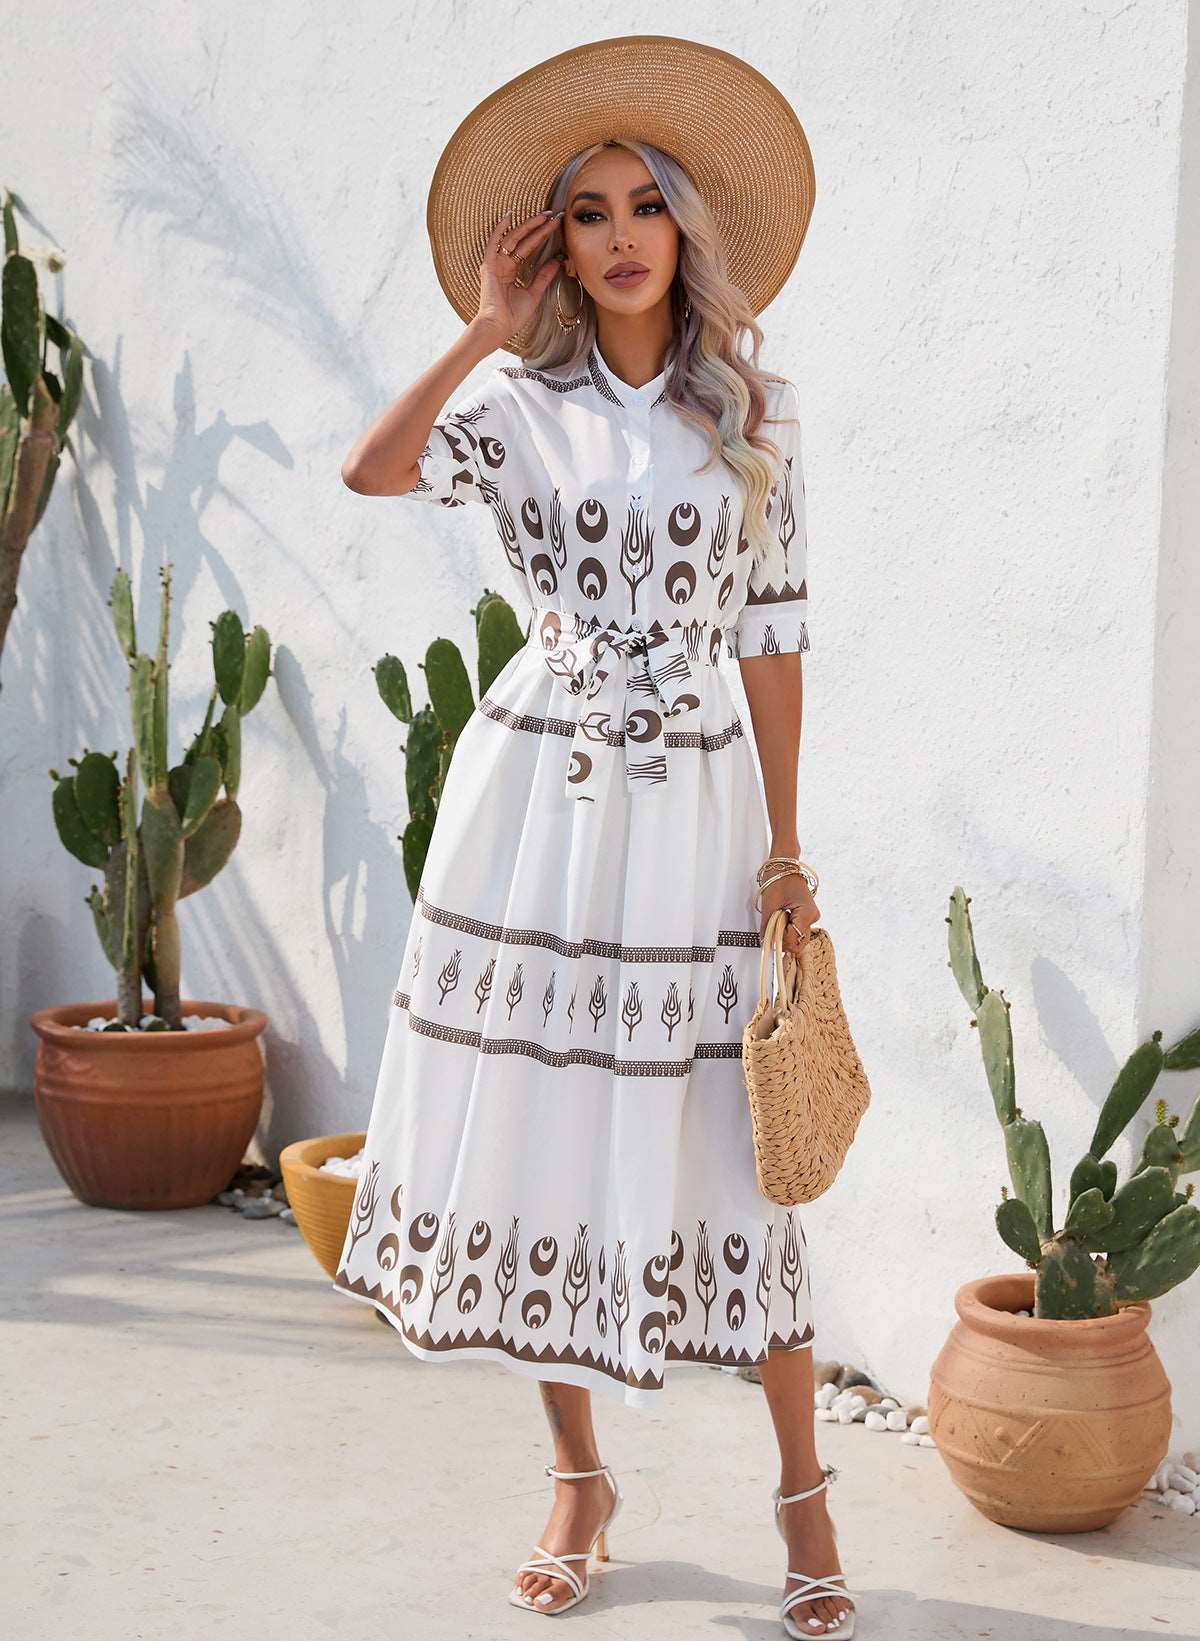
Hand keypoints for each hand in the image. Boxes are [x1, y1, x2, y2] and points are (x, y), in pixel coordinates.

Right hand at [473, 208, 564, 344]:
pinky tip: (509, 216)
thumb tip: (556, 261)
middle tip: (554, 216)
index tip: (556, 226)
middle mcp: (503, 264)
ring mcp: (496, 264)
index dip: (543, 236)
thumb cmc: (513, 316)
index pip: (530, 248)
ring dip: (528, 226)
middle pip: (524, 241)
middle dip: (539, 228)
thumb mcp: (534, 293)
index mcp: (512, 271)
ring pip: (514, 239)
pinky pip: (495, 243)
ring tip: (543, 216)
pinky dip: (500, 230)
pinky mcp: (489, 265)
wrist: (499, 327)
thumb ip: (543, 277)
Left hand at [757, 873, 818, 957]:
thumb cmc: (778, 878)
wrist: (784, 865)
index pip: (793, 939)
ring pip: (797, 939)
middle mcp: (812, 917)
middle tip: (772, 926)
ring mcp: (810, 918)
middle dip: (783, 940)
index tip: (770, 929)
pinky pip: (796, 931)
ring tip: (777, 919)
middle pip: (798, 944)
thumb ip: (768, 927)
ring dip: (784, 934)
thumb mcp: (769, 904)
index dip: (779, 938)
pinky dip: (786, 930)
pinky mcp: (805, 917)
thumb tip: (766, 943)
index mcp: (807, 913)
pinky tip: (780, 918)